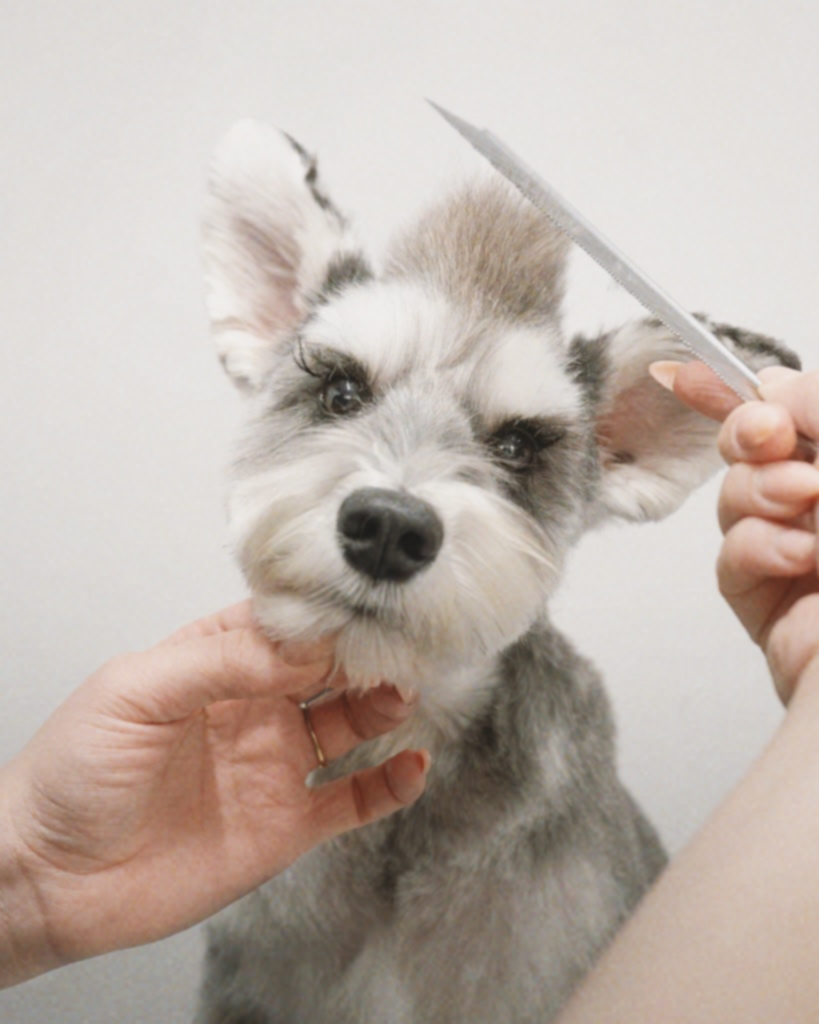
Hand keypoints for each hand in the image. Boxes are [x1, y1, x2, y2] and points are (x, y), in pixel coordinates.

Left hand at [0, 602, 426, 984]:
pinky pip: (352, 800)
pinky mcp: (285, 824)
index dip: (328, 616)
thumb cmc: (72, 773)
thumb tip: (306, 647)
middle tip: (400, 649)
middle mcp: (254, 707)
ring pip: (350, 725)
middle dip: (367, 655)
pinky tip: (411, 765)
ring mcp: (273, 765)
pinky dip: (389, 784)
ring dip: (384, 706)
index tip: (365, 608)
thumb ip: (220, 661)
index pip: (288, 625)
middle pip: (329, 670)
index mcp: (216, 661)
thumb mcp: (136, 691)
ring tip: (402, 695)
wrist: (50, 878)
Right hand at [653, 362, 818, 701]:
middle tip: (767, 435)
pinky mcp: (769, 597)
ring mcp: (799, 548)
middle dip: (749, 436)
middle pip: (753, 448)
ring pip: (735, 496)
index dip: (742, 389)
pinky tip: (797, 558)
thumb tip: (772, 387)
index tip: (689, 372)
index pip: (794, 411)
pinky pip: (731, 555)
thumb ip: (818, 405)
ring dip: (759, 492)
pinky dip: (756, 548)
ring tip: (802, 504)